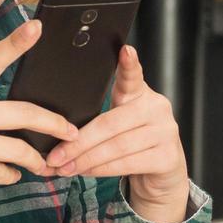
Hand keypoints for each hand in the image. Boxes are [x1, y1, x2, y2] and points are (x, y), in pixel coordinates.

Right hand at [0, 20, 76, 219]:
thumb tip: (17, 120)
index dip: (16, 43)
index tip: (37, 27)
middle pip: (26, 113)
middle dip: (56, 125)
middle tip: (71, 131)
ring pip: (21, 149)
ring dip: (35, 160)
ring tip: (40, 165)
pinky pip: (6, 172)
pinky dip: (9, 176)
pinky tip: (2, 174)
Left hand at [44, 45, 189, 222]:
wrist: (161, 173)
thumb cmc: (131, 142)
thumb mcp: (118, 121)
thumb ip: (99, 116)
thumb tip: (57, 127)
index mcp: (140, 94)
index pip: (133, 76)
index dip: (129, 64)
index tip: (125, 50)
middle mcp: (157, 108)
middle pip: (111, 123)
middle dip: (78, 142)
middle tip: (54, 155)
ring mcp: (165, 132)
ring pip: (116, 147)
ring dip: (85, 160)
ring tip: (64, 167)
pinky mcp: (167, 156)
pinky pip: (126, 164)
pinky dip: (100, 170)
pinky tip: (85, 172)